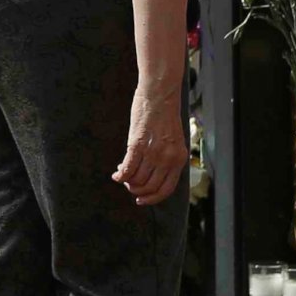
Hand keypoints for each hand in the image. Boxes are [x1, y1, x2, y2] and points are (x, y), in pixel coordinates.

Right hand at [113, 83, 187, 205]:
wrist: (160, 94)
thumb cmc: (165, 115)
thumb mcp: (172, 140)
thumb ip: (165, 158)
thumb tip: (147, 175)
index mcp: (178, 159)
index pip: (166, 189)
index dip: (152, 198)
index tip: (142, 200)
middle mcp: (167, 159)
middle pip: (149, 187)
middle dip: (137, 190)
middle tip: (130, 185)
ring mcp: (153, 153)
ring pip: (137, 179)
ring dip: (128, 181)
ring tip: (123, 173)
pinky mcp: (137, 145)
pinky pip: (128, 169)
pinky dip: (120, 175)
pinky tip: (116, 174)